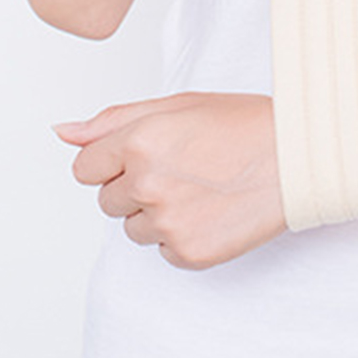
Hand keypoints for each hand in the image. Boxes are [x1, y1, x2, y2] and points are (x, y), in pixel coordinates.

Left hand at [54, 91, 287, 270]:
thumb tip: (62, 133)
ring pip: (134, 228)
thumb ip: (112, 121)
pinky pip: (163, 251)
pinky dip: (182, 236)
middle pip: (107, 201)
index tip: (144, 156)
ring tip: (201, 188)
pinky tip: (212, 210)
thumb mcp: (178, 105)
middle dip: (134, 187)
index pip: (85, 168)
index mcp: (138, 140)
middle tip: (183, 168)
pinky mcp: (187, 252)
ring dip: (157, 213)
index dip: (113, 161)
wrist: (295, 157)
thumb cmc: (242, 124)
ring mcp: (166, 222)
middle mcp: (146, 183)